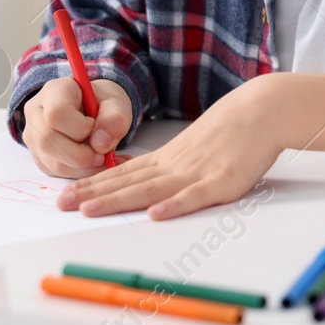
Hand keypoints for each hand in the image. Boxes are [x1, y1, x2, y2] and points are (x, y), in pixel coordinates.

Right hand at [22, 77, 132, 178]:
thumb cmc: (103, 103)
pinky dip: (78, 173)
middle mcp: (35, 113)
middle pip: (47, 141)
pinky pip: (54, 171)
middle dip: (80, 154)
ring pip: (50, 161)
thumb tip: (100, 145)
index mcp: (53, 91)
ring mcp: (33, 136)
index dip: (80, 127)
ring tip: (103, 159)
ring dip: (81, 167)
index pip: (56, 114)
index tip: (95, 126)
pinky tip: (95, 165)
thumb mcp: (117, 103)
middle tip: (103, 154)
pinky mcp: (38, 155)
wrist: (95, 109)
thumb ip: (115, 119)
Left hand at [57, 79, 281, 219]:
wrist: (264, 110)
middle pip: (128, 182)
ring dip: (118, 200)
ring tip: (89, 210)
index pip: (123, 173)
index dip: (92, 185)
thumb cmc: (232, 128)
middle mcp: (176, 165)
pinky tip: (157, 214)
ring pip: (151, 190)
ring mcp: (198, 173)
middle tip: (60, 205)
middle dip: (92, 195)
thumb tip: (147, 178)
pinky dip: (175, 205)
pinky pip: (196, 196)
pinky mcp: (224, 181)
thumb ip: (173, 163)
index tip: (64, 196)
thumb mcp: (194, 144)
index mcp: (169, 158)